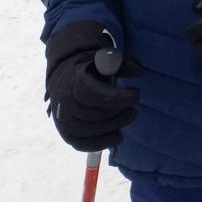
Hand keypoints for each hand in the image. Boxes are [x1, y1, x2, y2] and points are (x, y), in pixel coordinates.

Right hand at [45, 21, 141, 151]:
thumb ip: (123, 62)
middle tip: (134, 110)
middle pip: (92, 114)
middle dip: (118, 114)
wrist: (67, 76)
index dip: (119, 98)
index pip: (95, 94)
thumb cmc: (93, 67)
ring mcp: (62, 118)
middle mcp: (64, 100)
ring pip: (86, 130)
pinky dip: (100, 143)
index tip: (135, 95)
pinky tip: (117, 137)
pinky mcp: (65, 131)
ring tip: (129, 118)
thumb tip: (139, 72)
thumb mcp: (107, 57)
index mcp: (74, 80)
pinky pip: (80, 143)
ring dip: (112, 127)